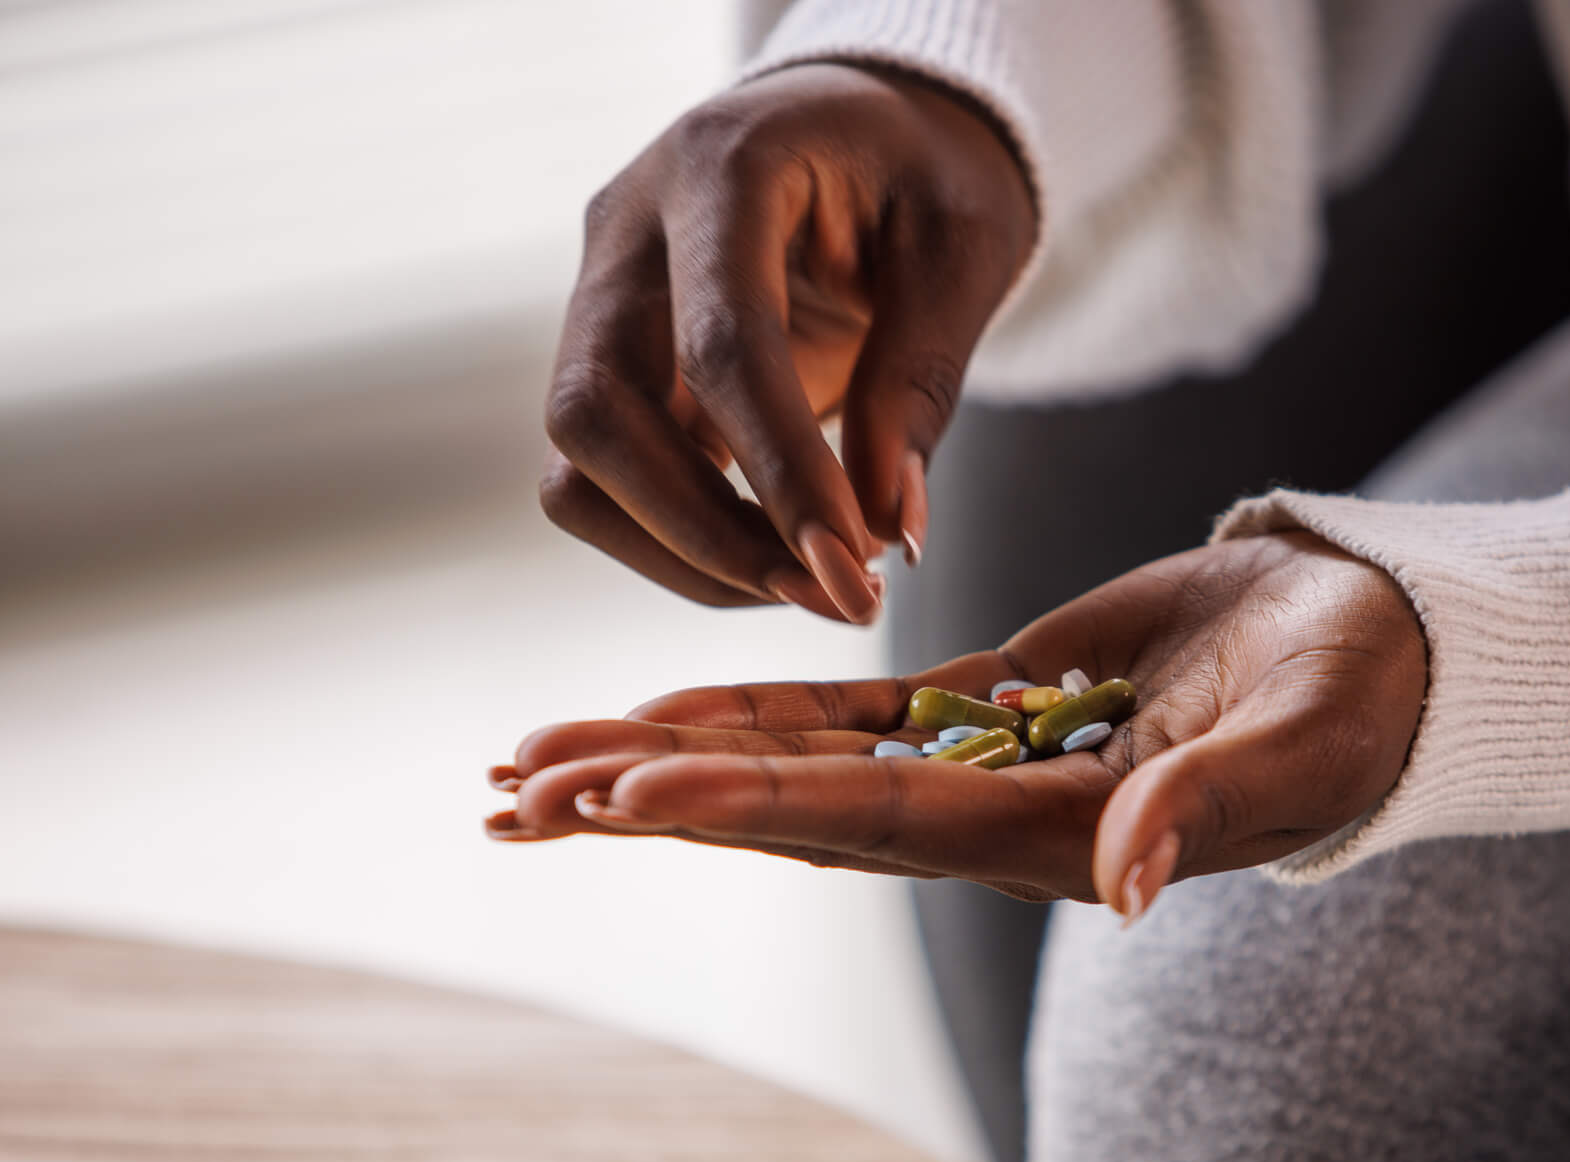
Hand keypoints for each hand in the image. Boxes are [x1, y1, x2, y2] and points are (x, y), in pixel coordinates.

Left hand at [486, 534, 1427, 918]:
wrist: (1370, 649)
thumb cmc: (1356, 700)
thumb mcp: (1294, 746)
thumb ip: (1203, 809)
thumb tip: (1121, 886)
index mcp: (1052, 836)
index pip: (870, 821)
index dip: (744, 806)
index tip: (620, 796)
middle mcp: (992, 817)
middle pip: (794, 809)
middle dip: (658, 798)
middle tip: (517, 791)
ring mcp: (980, 761)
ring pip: (799, 764)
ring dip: (674, 760)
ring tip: (546, 760)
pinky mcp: (986, 703)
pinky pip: (850, 712)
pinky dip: (754, 709)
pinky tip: (666, 711)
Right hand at [539, 64, 1035, 623]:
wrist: (872, 130)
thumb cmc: (925, 172)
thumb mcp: (963, 250)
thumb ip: (918, 381)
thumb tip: (886, 532)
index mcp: (720, 168)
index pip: (721, 345)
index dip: (783, 474)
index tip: (853, 571)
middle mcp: (628, 230)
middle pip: (597, 414)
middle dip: (709, 534)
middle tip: (835, 595)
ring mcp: (601, 298)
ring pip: (579, 465)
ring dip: (688, 554)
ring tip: (815, 585)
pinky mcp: (612, 363)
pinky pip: (606, 480)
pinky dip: (684, 542)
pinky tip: (780, 555)